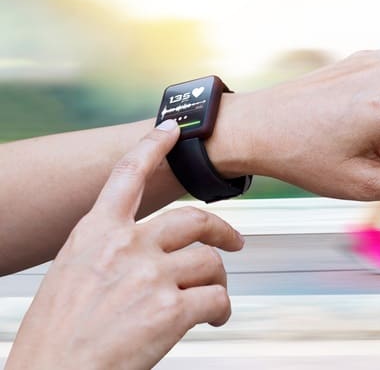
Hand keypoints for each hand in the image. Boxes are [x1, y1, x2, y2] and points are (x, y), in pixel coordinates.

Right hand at [6, 121, 244, 369]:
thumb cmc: (58, 336)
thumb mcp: (71, 274)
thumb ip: (109, 252)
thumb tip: (149, 250)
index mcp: (94, 234)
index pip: (127, 176)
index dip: (152, 148)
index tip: (172, 130)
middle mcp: (125, 246)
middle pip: (193, 219)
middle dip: (220, 230)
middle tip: (234, 241)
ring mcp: (151, 275)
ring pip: (210, 261)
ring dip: (217, 281)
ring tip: (211, 302)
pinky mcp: (172, 308)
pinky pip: (217, 297)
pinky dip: (221, 309)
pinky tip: (212, 320)